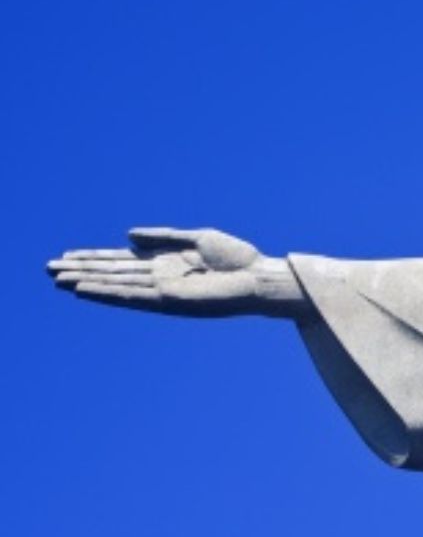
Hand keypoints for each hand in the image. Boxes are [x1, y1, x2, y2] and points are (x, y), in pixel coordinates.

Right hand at [46, 227, 309, 318]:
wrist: (259, 277)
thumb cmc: (237, 258)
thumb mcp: (197, 238)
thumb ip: (163, 237)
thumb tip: (128, 236)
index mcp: (165, 262)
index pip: (121, 261)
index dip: (93, 258)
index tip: (66, 256)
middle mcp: (159, 278)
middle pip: (112, 273)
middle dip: (82, 270)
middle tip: (49, 269)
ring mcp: (162, 290)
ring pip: (115, 285)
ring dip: (87, 282)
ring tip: (58, 280)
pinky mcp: (169, 301)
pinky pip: (132, 296)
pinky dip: (107, 292)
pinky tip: (85, 289)